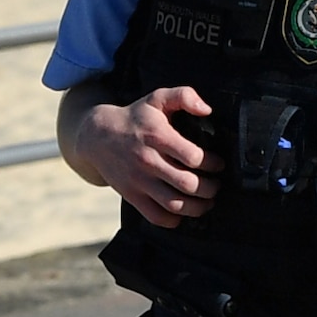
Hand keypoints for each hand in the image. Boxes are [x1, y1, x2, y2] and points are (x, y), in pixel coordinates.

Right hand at [71, 86, 211, 223]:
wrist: (98, 135)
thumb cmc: (135, 118)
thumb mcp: (157, 98)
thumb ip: (184, 96)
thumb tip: (206, 109)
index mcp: (157, 136)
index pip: (193, 157)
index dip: (213, 163)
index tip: (218, 164)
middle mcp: (148, 161)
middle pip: (188, 184)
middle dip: (211, 188)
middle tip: (216, 185)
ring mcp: (139, 181)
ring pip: (175, 204)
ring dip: (198, 207)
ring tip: (207, 202)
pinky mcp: (132, 196)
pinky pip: (156, 217)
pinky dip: (174, 220)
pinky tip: (183, 212)